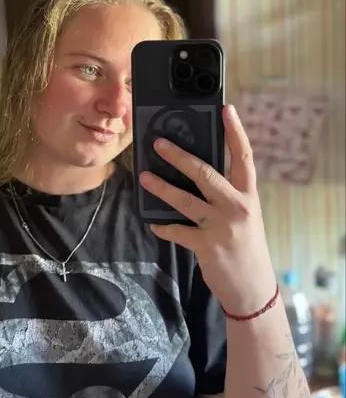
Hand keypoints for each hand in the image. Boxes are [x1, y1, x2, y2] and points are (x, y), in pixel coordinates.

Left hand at [139, 104, 276, 316]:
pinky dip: (164, 226)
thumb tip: (195, 173)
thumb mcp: (244, 215)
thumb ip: (226, 195)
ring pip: (186, 200)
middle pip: (206, 173)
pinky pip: (178, 231)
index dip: (236, 131)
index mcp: (248, 195)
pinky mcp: (207, 246)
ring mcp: (222, 227)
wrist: (254, 288)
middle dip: (180, 156)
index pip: (244, 157)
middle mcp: (237, 206)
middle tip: (159, 144)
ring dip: (162, 188)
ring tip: (144, 177)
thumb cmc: (247, 246)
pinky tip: (154, 223)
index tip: (227, 109)